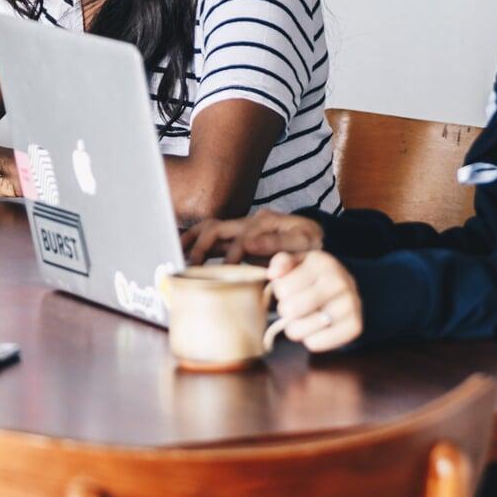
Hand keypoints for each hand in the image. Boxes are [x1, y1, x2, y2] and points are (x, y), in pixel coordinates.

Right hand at [182, 209, 324, 265]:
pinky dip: (197, 243)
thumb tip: (250, 245)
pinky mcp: (239, 237)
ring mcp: (243, 228)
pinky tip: (186, 253)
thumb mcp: (305, 243)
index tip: (227, 273)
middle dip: (202, 246)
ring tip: (178, 255)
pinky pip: (214, 237)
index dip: (233, 256)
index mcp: (265, 222)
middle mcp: (250, 222)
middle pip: (217, 228)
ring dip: (193, 241)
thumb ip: (280, 245)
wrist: (318, 238)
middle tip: (192, 266)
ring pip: (210, 228)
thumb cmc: (312, 244)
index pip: (241, 239)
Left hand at [270, 250, 362, 351]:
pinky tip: (316, 329)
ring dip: (296, 328)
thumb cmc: (314, 277)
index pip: (282, 289)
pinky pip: (317, 344)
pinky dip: (310, 340)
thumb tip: (273, 274)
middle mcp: (339, 281)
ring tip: (303, 319)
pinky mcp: (356, 325)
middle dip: (286, 312)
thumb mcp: (298, 263)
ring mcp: (351, 303)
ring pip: (303, 329)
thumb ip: (281, 263)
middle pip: (291, 310)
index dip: (280, 293)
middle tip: (293, 308)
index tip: (288, 290)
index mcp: (322, 262)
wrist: (346, 289)